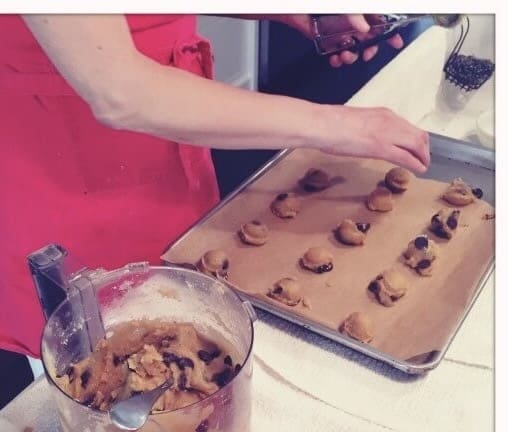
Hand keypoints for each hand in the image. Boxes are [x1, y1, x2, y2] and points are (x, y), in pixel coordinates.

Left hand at [284, 14, 403, 67]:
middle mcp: (353, 21)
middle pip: (370, 39)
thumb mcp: (346, 5)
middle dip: (370, 50)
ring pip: (354, 49)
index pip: (381, 21)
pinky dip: (337, 60)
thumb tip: (364, 29)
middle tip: (367, 55)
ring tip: (345, 56)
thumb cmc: (322, 3)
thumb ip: (356, 14)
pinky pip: (337, 54)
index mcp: (361, 11)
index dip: (390, 33)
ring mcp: (341, 31)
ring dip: (352, 57)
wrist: (296, 9)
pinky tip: (334, 58)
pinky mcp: (328, 40)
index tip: (396, 43)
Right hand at [317, 105, 429, 172]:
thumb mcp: (356, 122)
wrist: (322, 124)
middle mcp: (390, 120)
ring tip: (423, 166)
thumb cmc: (330, 124)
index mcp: (383, 114)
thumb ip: (368, 128)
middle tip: (423, 160)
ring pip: (417, 144)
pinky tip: (419, 170)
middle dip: (424, 149)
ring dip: (423, 157)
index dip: (415, 139)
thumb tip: (367, 137)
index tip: (415, 149)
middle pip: (419, 135)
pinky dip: (416, 164)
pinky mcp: (382, 147)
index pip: (408, 126)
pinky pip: (406, 156)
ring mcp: (387, 133)